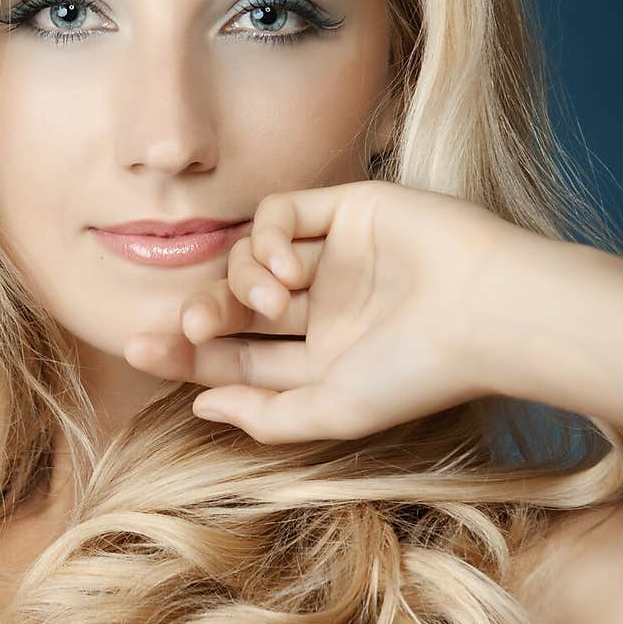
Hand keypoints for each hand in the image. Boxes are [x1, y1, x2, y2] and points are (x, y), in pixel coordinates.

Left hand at [122, 179, 514, 443]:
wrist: (484, 311)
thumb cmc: (418, 371)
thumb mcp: (333, 411)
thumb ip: (264, 415)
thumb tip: (198, 404)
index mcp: (320, 360)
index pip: (236, 357)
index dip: (187, 356)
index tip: (138, 350)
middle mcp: (322, 308)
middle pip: (233, 308)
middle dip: (201, 318)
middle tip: (186, 328)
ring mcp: (333, 257)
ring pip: (248, 257)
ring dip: (242, 282)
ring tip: (271, 302)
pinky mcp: (346, 209)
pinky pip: (279, 212)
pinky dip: (268, 238)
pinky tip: (288, 269)